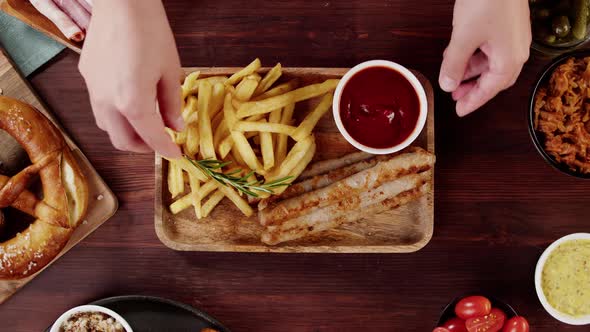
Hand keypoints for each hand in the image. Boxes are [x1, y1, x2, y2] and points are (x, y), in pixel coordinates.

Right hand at [79, 0, 182, 156]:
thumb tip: (177, 127)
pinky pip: (99, 107)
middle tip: (161, 141)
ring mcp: (92, 90)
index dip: (166, 149)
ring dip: (126, 133)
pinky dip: (115, 116)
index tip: (177, 154)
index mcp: (132, 103)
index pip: (151, 138)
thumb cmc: (151, 32)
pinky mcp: (87, 77)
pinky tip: (130, 102)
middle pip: (122, 141)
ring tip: (146, 124)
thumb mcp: (170, 71)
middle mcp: (107, 102)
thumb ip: (171, 104)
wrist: (121, 3)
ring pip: (107, 127)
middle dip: (143, 147)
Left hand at [439, 0, 531, 116]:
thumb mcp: (463, 38)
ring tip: (452, 76)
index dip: (473, 102)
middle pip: (493, 79)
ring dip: (471, 71)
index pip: (489, 90)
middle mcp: (516, 51)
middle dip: (473, 89)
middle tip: (455, 98)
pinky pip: (490, 49)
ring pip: (490, 63)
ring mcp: (513, 38)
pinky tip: (457, 54)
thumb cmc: (487, 2)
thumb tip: (447, 85)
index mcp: (509, 59)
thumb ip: (454, 64)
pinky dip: (474, 55)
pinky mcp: (507, 26)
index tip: (460, 111)